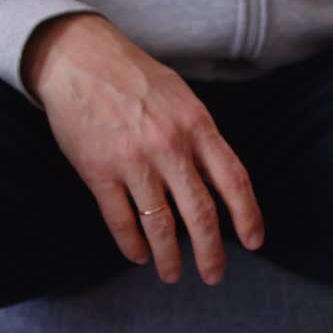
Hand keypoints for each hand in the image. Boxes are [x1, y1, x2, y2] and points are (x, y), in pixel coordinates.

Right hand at [22, 13, 264, 285]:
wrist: (79, 58)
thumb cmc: (134, 76)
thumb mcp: (182, 97)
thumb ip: (202, 136)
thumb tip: (219, 179)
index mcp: (197, 126)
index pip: (233, 181)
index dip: (247, 216)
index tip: (253, 241)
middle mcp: (169, 147)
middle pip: (200, 214)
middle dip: (211, 252)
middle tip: (214, 274)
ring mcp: (133, 162)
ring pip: (160, 225)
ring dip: (169, 257)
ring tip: (172, 274)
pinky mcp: (98, 171)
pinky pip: (119, 220)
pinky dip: (131, 244)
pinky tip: (138, 255)